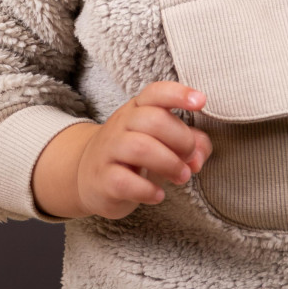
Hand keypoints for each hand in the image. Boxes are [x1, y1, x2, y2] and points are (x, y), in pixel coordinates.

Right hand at [33, 81, 210, 219]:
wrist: (87, 174)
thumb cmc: (133, 156)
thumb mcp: (161, 142)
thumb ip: (188, 143)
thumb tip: (199, 155)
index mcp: (137, 109)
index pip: (155, 93)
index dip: (178, 94)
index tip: (200, 101)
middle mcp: (121, 124)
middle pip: (153, 120)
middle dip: (181, 140)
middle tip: (189, 159)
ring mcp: (109, 151)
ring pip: (139, 147)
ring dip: (169, 164)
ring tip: (181, 177)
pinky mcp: (103, 179)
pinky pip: (125, 181)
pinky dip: (148, 190)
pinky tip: (158, 195)